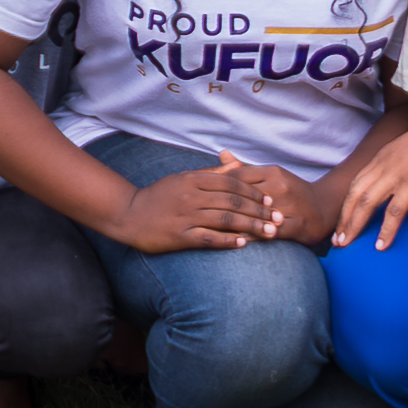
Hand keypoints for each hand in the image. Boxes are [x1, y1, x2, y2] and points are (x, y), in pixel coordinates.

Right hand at [111, 153, 289, 253]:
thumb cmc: (159, 196)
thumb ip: (211, 173)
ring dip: (251, 226)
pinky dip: (227, 241)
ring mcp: (185, 216)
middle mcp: (191, 196)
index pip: (231, 183)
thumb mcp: (183, 178)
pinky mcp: (179, 236)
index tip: (271, 201)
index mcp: (193, 179)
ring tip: (270, 233)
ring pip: (225, 219)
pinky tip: (243, 243)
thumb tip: (237, 163)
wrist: (129, 214)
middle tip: (279, 219)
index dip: (254, 192)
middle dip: (259, 211)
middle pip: (233, 202)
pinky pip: (208, 238)